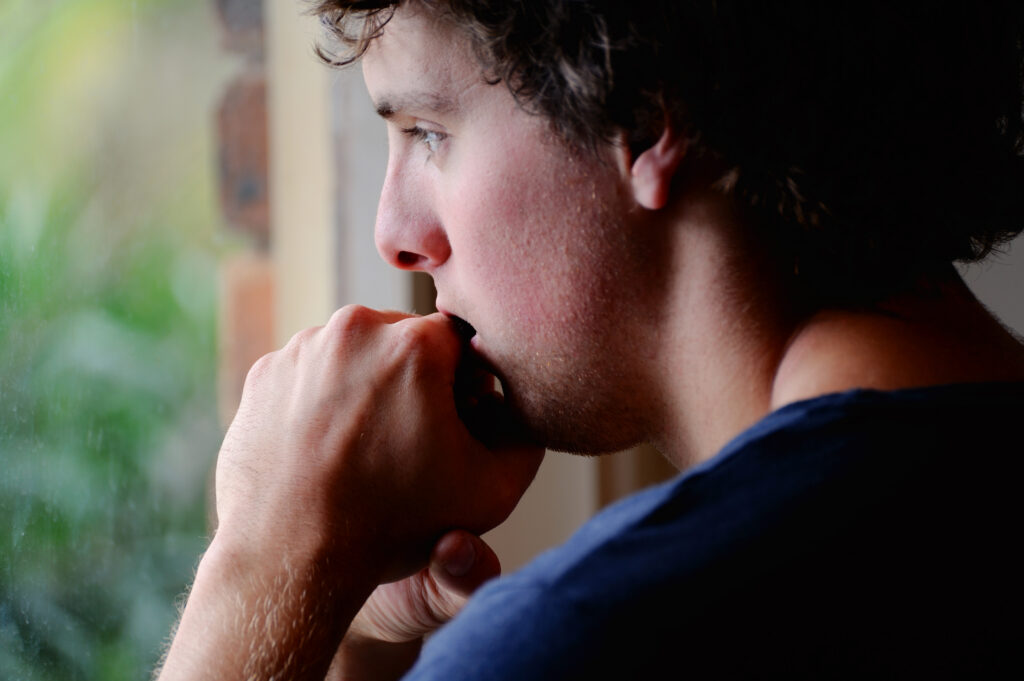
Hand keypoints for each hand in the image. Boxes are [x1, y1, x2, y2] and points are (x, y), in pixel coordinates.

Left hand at [158, 307, 542, 680]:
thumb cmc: (393, 524)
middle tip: (411, 437)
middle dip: (415, 379)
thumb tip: (520, 410)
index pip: (459, 342)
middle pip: (404, 341)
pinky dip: (321, 401)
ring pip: (354, 354)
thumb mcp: (490, 491)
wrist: (291, 558)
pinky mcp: (263, 374)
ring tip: (366, 447)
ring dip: (367, 386)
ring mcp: (301, 349)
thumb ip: (525, 440)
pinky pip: (308, 374)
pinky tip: (327, 448)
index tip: (457, 421)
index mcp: (416, 344)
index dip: (466, 382)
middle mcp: (355, 329)